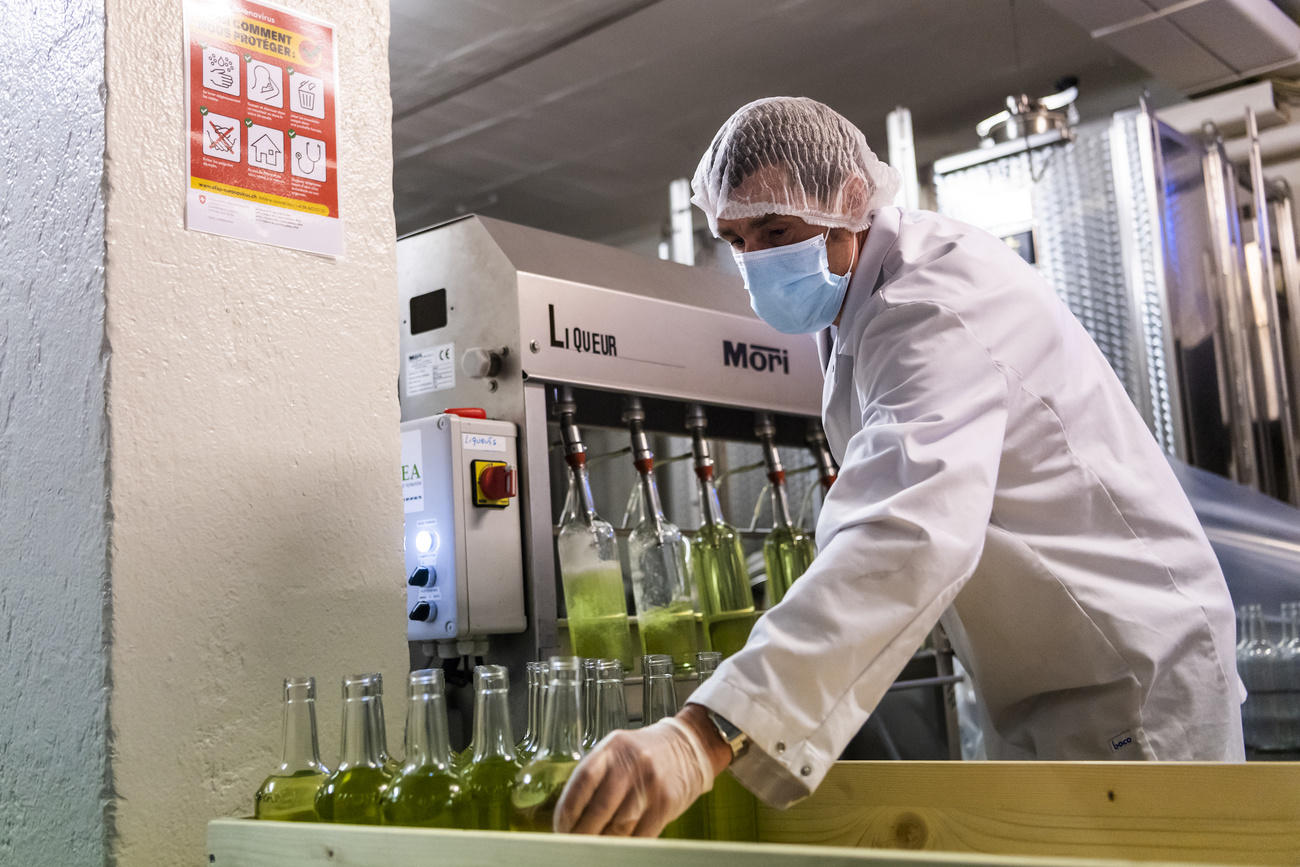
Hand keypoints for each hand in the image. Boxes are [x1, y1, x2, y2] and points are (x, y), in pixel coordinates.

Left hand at [554, 711, 725, 835]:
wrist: (689, 746)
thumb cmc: (646, 753)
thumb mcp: (618, 751)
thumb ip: (596, 775)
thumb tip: (570, 813)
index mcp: (612, 748)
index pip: (583, 780)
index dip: (567, 809)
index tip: (560, 827)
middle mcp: (631, 763)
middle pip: (599, 808)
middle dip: (582, 833)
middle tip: (573, 845)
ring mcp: (650, 783)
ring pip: (619, 826)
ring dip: (602, 843)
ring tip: (592, 850)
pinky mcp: (666, 802)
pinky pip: (641, 834)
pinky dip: (625, 846)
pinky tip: (616, 849)